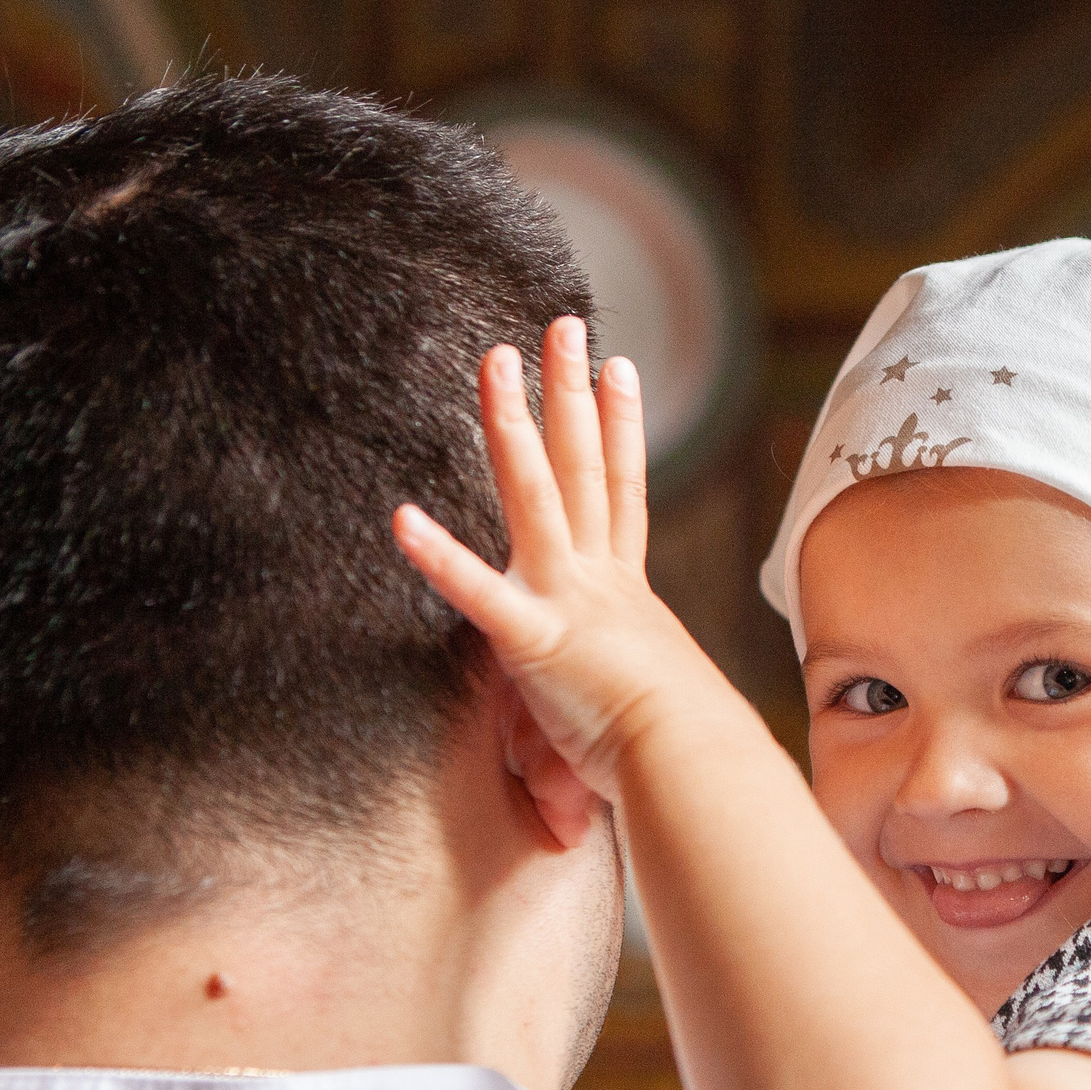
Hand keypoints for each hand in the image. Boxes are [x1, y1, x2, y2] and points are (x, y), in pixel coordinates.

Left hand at [395, 317, 736, 807]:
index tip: (617, 368)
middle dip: (570, 392)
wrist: (691, 764)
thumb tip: (663, 707)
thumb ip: (643, 684)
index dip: (620, 427)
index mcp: (627, 593)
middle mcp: (600, 581)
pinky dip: (439, 556)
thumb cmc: (682, 750)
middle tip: (560, 325)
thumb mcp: (662, 700)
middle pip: (582, 468)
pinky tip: (400, 517)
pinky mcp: (533, 641)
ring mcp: (568, 602)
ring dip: (511, 426)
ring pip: (536, 496)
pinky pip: (477, 593)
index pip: (621, 492)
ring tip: (493, 360)